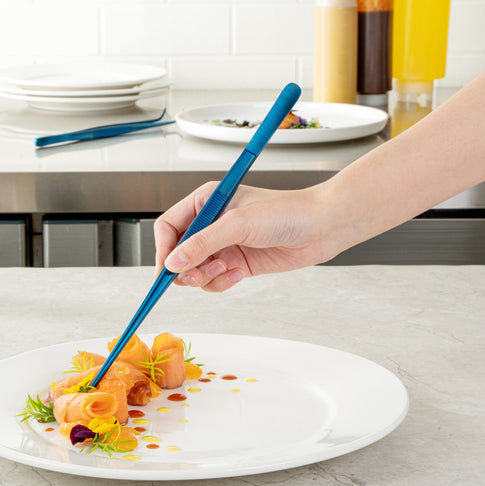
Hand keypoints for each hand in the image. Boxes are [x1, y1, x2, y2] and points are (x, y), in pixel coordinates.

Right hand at [154, 182, 332, 291]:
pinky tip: (238, 275)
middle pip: (177, 253)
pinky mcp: (235, 263)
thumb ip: (202, 244)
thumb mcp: (238, 224)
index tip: (166, 269)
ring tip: (225, 270)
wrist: (321, 227)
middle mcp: (210, 224)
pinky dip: (221, 282)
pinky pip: (214, 280)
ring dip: (205, 277)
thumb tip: (172, 263)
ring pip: (194, 270)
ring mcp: (223, 245)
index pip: (168, 227)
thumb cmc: (286, 212)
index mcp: (205, 202)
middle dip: (185, 268)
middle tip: (197, 276)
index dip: (163, 249)